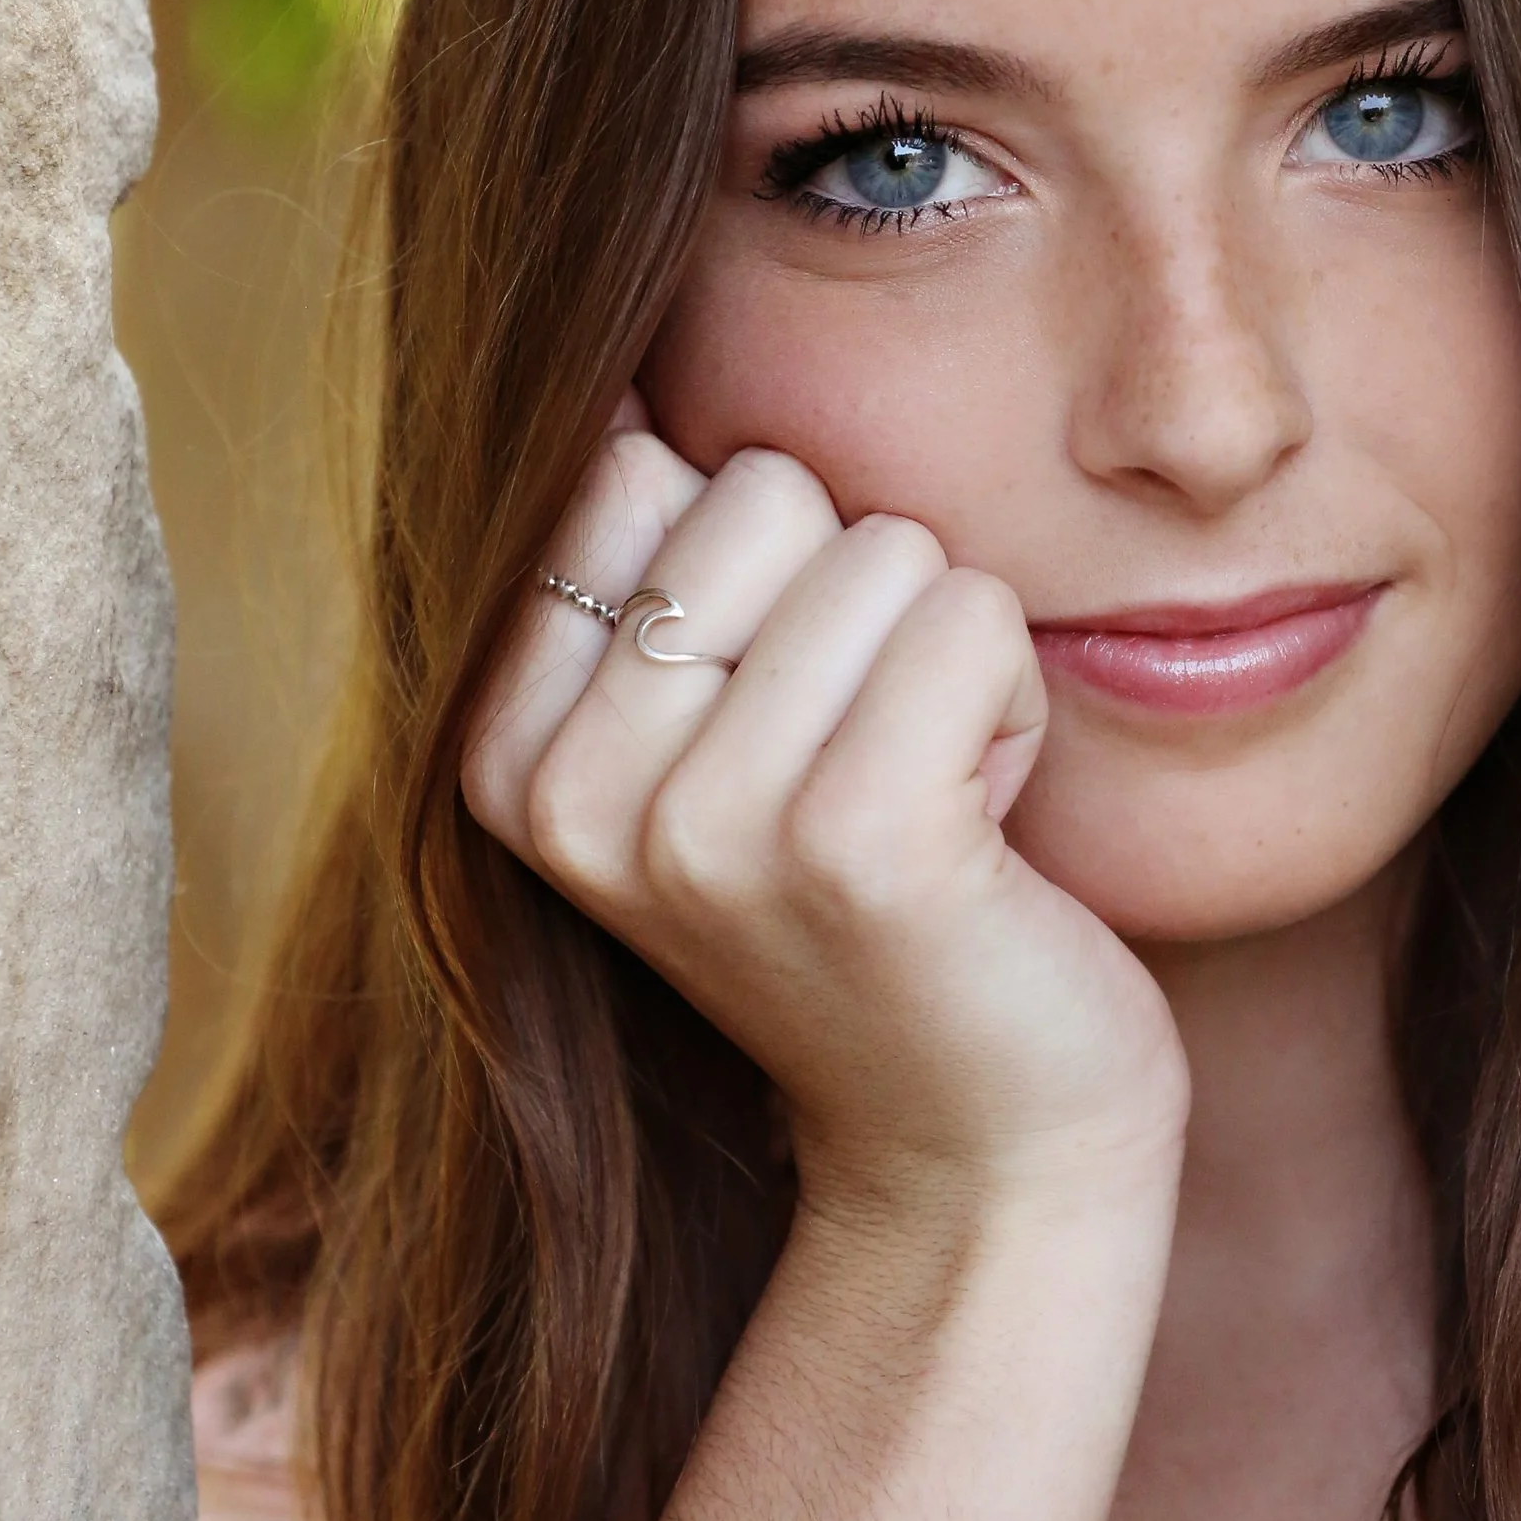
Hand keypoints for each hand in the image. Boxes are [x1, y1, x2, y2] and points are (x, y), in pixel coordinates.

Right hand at [462, 419, 1188, 1235]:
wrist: (977, 1146)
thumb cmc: (867, 904)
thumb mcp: (705, 741)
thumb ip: (643, 571)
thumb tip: (619, 373)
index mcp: (506, 753)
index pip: (637, 469)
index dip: (761, 566)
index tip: (776, 725)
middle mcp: (576, 795)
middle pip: (765, 488)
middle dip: (861, 601)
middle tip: (870, 767)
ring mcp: (706, 826)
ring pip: (887, 547)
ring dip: (951, 660)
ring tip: (924, 801)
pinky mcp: (856, 845)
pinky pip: (973, 617)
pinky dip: (1015, 704)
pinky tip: (984, 831)